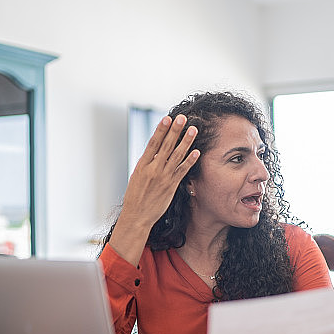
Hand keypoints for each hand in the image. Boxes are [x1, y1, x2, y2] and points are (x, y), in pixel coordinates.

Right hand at [109, 114, 199, 263]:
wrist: (136, 215)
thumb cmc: (136, 196)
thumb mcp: (137, 176)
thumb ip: (147, 163)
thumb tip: (157, 150)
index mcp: (142, 164)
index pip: (153, 143)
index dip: (161, 130)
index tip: (167, 118)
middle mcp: (153, 169)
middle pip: (166, 146)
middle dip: (175, 131)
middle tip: (182, 118)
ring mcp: (163, 177)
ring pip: (176, 156)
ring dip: (186, 142)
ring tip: (193, 130)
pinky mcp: (170, 186)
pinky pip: (182, 171)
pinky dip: (189, 161)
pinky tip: (196, 152)